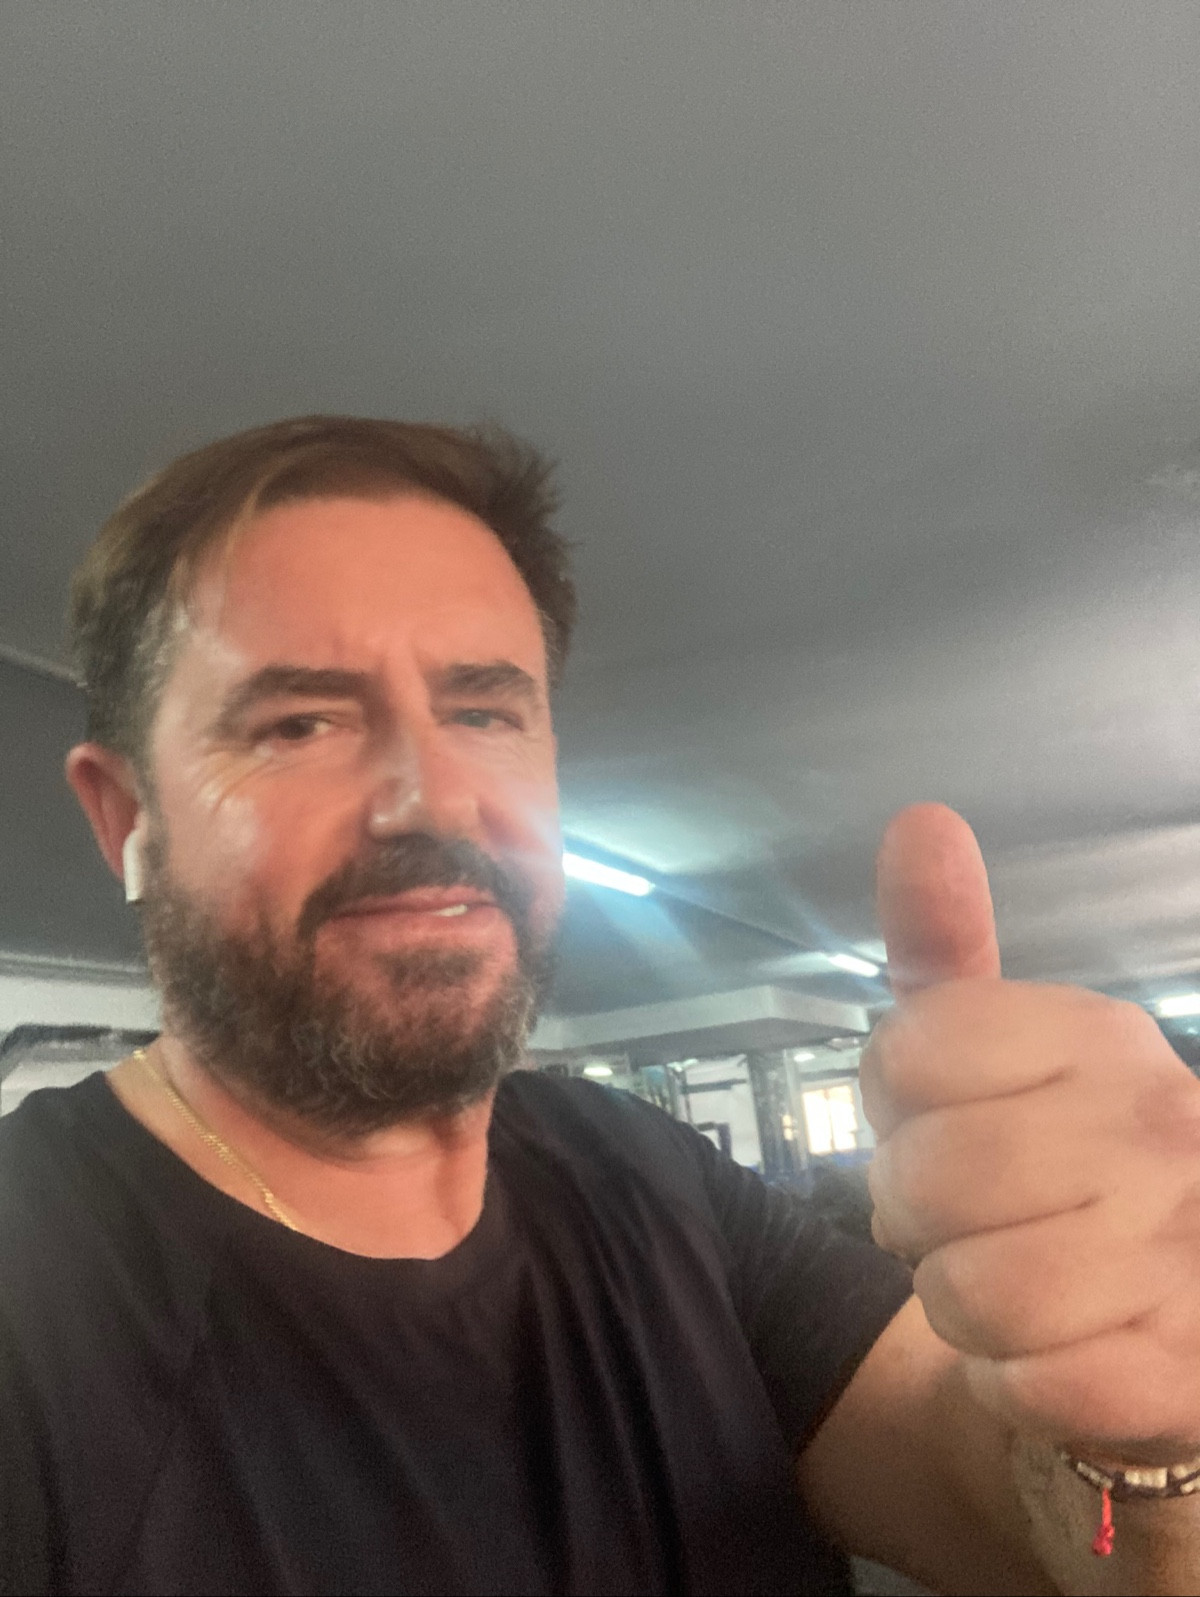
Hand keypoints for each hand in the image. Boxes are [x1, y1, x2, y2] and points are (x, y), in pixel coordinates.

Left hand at [860, 803, 1199, 1457]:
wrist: (1172, 1317)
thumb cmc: (1058, 1169)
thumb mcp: (995, 1049)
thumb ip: (945, 944)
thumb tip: (920, 818)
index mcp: (1097, 1034)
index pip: (905, 1053)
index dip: (892, 1107)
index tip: (942, 1121)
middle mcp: (1159, 1123)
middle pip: (925, 1177)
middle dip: (912, 1217)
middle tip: (968, 1221)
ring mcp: (1187, 1247)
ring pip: (968, 1290)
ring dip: (960, 1306)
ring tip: (1012, 1287)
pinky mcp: (1188, 1369)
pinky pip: (1026, 1384)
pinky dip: (1013, 1382)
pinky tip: (1058, 1352)